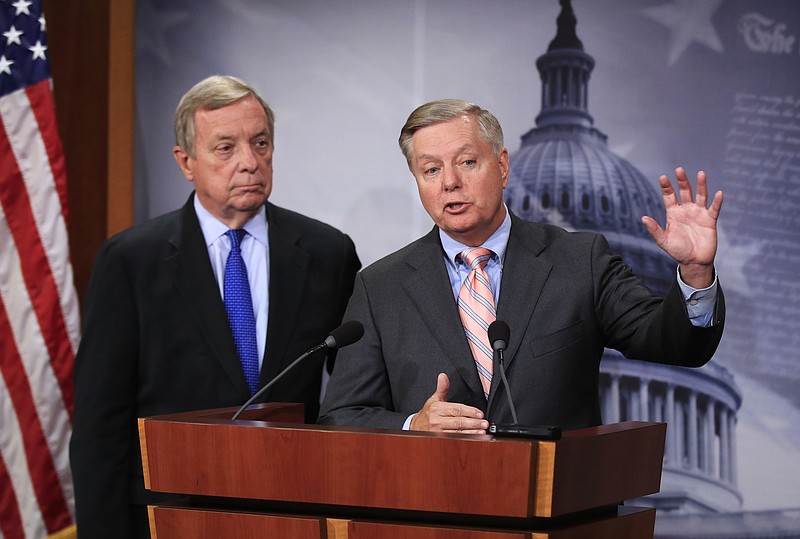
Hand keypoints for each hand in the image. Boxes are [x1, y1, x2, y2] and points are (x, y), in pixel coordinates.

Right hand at [410, 373, 488, 433]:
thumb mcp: (434, 399)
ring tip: (482, 431)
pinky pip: (455, 439)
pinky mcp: (440, 439)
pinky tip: (474, 437)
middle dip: (473, 423)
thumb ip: (442, 388)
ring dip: (471, 432)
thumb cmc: (427, 413)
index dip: (469, 411)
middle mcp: (437, 420)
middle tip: (484, 423)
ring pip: (458, 432)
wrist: (415, 426)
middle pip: (458, 422)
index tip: (480, 413)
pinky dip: (465, 438)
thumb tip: (443, 376)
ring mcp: (438, 431)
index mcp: (438, 408)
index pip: (456, 409)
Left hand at [642, 167, 722, 287]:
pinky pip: (714, 209)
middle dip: (682, 181)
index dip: (666, 187)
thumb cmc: (677, 251)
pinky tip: (719, 192)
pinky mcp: (710, 220)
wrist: (693, 262)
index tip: (663, 177)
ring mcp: (699, 213)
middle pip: (685, 191)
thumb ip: (654, 229)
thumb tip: (643, 218)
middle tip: (679, 170)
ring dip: (701, 185)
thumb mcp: (663, 241)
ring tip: (701, 173)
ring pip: (701, 196)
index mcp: (673, 213)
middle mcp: (686, 210)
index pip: (669, 196)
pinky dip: (717, 201)